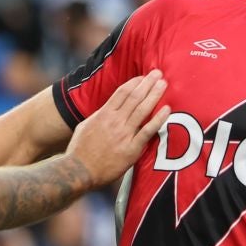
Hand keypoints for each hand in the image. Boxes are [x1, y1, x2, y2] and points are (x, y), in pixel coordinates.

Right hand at [66, 71, 168, 189]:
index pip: (122, 92)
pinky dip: (158, 119)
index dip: (135, 82)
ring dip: (154, 95)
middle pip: (134, 97)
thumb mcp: (85, 126)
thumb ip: (99, 116)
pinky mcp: (131, 149)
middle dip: (147, 83)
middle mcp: (115, 121)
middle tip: (158, 73)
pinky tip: (167, 110)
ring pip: (142, 110)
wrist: (78, 171)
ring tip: (164, 84)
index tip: (143, 77)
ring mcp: (124, 134)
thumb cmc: (79, 151)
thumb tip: (108, 109)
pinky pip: (147, 131)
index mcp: (103, 114)